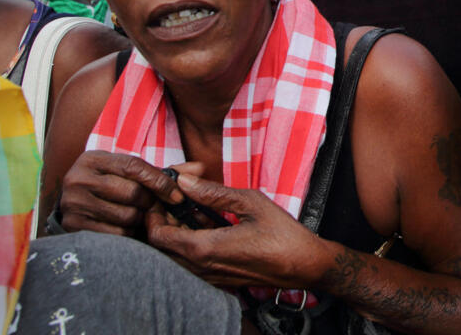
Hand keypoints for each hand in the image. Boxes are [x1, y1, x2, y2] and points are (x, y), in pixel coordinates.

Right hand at [58, 151, 191, 236]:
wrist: (69, 207)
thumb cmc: (109, 187)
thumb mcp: (128, 174)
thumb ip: (163, 172)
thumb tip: (199, 168)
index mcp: (93, 159)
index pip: (135, 167)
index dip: (161, 182)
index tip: (178, 196)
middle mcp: (79, 178)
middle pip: (132, 193)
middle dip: (150, 203)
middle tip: (155, 209)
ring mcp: (74, 203)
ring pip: (127, 215)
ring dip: (140, 220)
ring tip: (139, 217)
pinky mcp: (74, 227)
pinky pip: (117, 235)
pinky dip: (129, 234)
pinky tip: (128, 229)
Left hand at [144, 171, 320, 288]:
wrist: (305, 265)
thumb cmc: (283, 234)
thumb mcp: (251, 203)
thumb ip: (213, 193)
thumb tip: (184, 181)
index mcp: (205, 249)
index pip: (157, 234)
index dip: (155, 212)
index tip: (167, 194)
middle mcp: (201, 267)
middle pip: (160, 247)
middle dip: (163, 220)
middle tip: (178, 198)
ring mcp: (209, 276)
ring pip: (173, 256)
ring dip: (176, 231)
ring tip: (193, 209)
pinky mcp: (218, 279)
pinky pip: (190, 262)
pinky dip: (189, 243)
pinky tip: (207, 225)